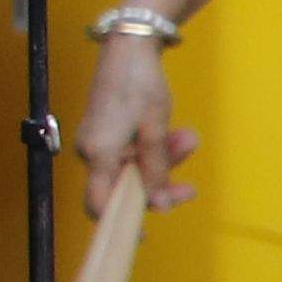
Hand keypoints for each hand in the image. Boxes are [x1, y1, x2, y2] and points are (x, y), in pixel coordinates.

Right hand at [72, 33, 199, 207]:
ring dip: (163, 162)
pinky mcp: (106, 132)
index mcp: (98, 153)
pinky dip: (153, 149)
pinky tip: (176, 135)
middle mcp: (91, 152)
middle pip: (124, 187)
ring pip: (132, 169)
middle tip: (190, 186)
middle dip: (159, 185)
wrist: (129, 47)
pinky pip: (130, 153)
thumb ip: (156, 169)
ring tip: (188, 139)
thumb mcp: (155, 129)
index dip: (119, 222)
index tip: (143, 234)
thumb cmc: (140, 84)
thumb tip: (159, 205)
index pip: (99, 203)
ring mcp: (97, 142)